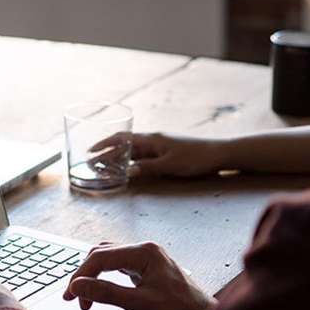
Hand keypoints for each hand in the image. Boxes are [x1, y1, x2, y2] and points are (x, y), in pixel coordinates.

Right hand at [62, 241, 215, 309]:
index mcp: (144, 252)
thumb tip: (78, 286)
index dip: (81, 275)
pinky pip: (119, 267)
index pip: (101, 257)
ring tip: (84, 296)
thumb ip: (106, 293)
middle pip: (102, 254)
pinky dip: (105, 278)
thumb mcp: (139, 304)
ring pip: (109, 259)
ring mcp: (147, 259)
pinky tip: (101, 290)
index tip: (70, 295)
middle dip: (85, 275)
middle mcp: (145, 250)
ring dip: (94, 276)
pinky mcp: (148, 270)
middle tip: (73, 298)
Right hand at [90, 132, 226, 178]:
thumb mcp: (170, 165)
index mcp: (152, 139)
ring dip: (118, 158)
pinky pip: (143, 156)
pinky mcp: (166, 152)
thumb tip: (127, 171)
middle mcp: (153, 140)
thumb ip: (148, 168)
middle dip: (106, 153)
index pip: (122, 138)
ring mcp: (159, 146)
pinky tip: (127, 168)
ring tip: (103, 167)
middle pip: (124, 145)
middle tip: (91, 163)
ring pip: (133, 151)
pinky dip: (131, 161)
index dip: (104, 144)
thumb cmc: (196, 158)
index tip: (90, 151)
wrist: (218, 153)